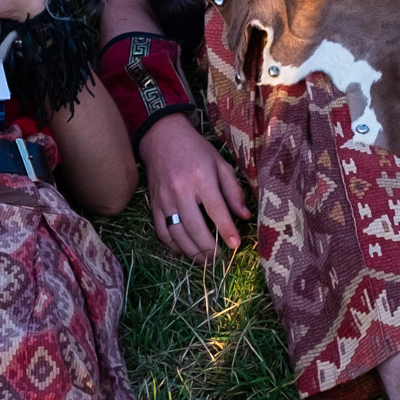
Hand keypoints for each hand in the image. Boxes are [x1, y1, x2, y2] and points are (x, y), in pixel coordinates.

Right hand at [139, 113, 249, 259]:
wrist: (162, 138)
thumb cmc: (196, 151)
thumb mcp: (220, 164)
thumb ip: (233, 190)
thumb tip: (245, 216)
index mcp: (200, 178)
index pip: (215, 209)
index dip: (226, 229)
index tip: (235, 244)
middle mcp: (180, 190)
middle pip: (195, 227)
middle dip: (209, 248)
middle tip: (220, 259)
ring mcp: (164, 199)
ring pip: (177, 234)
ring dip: (192, 252)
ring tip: (205, 261)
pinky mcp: (154, 205)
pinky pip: (162, 232)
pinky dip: (174, 246)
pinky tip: (186, 250)